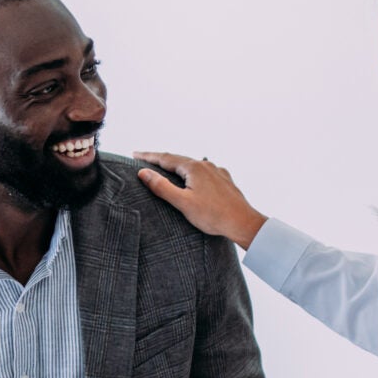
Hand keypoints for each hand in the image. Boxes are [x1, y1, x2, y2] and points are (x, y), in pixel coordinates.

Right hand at [134, 153, 266, 248]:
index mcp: (194, 168)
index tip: (134, 154)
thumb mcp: (182, 203)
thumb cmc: (213, 216)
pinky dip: (192, 172)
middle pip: (179, 159)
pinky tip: (193, 177)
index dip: (148, 157)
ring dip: (177, 165)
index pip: (165, 158)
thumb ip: (162, 187)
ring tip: (166, 167)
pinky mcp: (224, 180)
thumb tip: (144, 172)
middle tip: (145, 159)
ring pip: (192, 165)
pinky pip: (204, 172)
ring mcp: (217, 172)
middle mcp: (206, 165)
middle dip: (161, 159)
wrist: (243, 223)